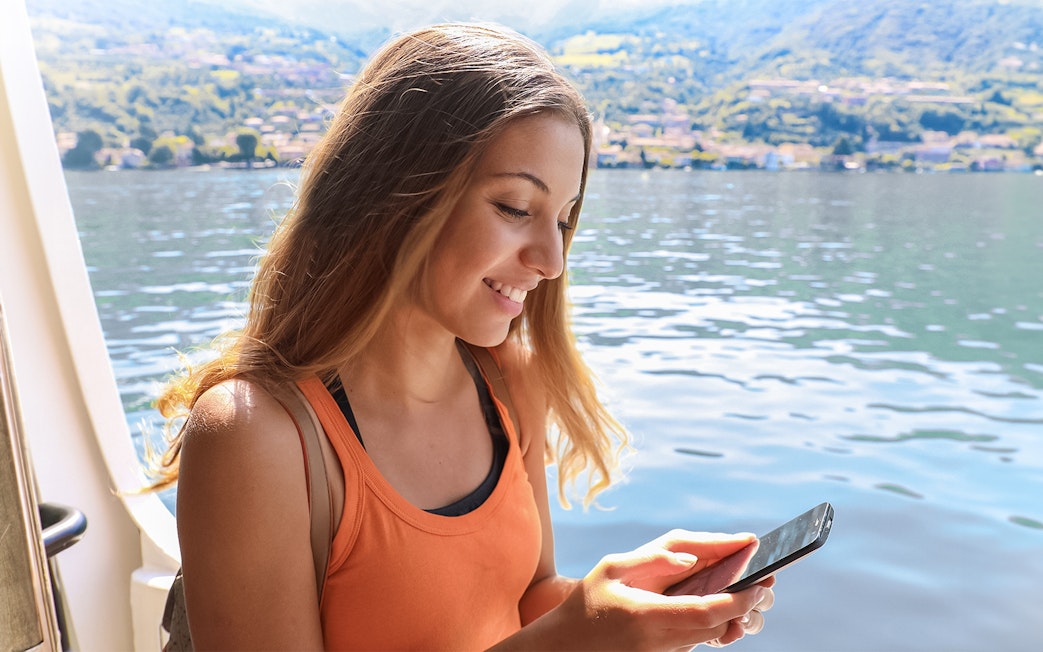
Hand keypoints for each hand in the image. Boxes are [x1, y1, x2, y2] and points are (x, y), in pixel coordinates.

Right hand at [544, 530, 774, 650]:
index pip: (707, 611)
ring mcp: (666, 651)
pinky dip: (719, 621)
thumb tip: (691, 558)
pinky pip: (702, 639)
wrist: (569, 645)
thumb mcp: (611, 568)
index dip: (739, 599)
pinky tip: (726, 599)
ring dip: (737, 614)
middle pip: (721, 626)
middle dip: (748, 605)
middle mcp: (662, 639)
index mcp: (648, 614)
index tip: (760, 581)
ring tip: (753, 587)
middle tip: (767, 581)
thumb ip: (653, 558)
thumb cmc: (589, 601)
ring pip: (716, 635)